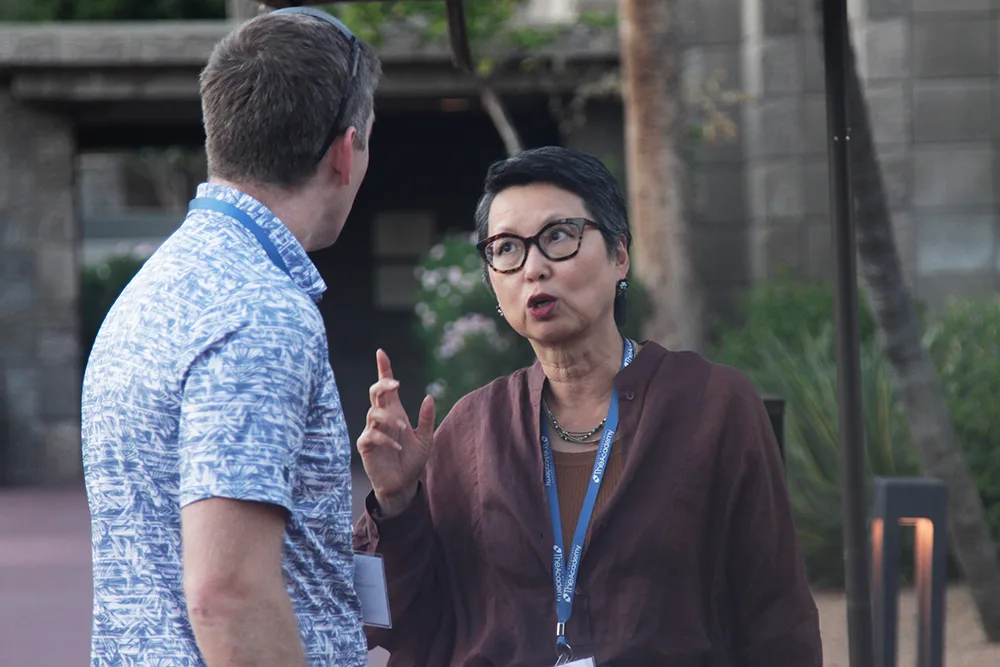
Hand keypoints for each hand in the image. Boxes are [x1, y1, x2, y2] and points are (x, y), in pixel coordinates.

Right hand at [357, 349, 434, 517]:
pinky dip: (385, 438)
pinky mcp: (366, 445)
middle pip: (375, 393)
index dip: (384, 369)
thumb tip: (429, 396)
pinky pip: (372, 435)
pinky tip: (398, 447)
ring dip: (390, 419)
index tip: (381, 353)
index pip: (387, 387)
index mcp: (395, 411)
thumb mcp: (426, 438)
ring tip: (404, 429)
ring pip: (374, 413)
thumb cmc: (413, 460)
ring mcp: (372, 430)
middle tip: (397, 386)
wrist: (403, 484)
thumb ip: (427, 418)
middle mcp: (382, 418)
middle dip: (383, 385)